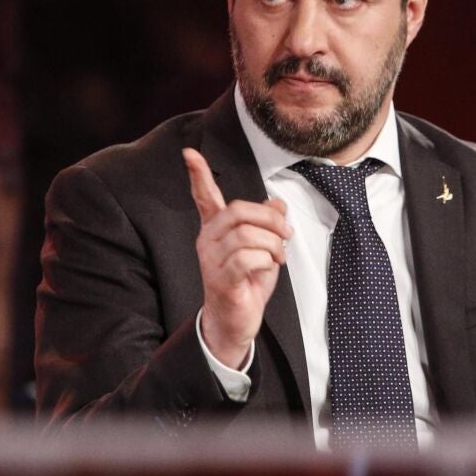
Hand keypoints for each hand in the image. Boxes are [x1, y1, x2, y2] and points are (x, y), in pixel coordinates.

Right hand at [183, 147, 291, 369]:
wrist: (235, 322)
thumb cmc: (247, 284)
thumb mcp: (264, 249)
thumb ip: (268, 225)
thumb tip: (277, 202)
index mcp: (215, 229)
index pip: (204, 197)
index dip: (198, 174)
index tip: (190, 153)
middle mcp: (208, 240)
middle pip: (238, 210)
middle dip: (270, 220)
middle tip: (286, 234)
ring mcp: (211, 259)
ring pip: (246, 234)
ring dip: (273, 244)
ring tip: (279, 256)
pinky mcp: (220, 278)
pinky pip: (247, 258)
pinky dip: (266, 260)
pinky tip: (269, 268)